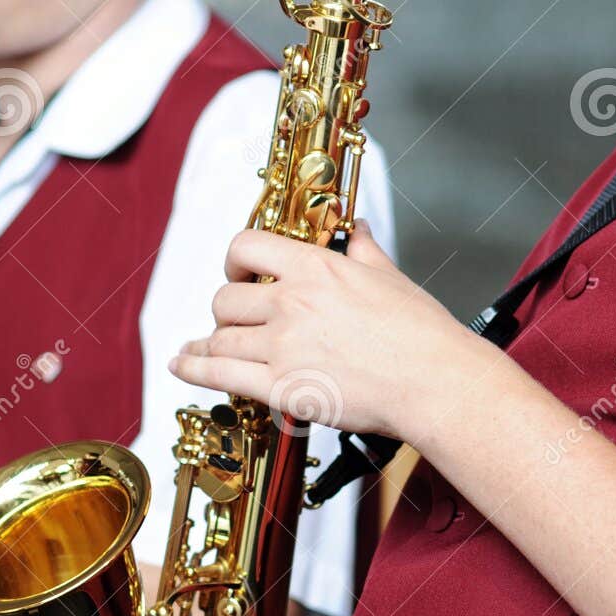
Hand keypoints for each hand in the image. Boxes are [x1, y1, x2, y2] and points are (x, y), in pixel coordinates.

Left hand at [168, 223, 497, 445]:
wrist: (434, 382)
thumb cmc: (421, 335)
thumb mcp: (390, 277)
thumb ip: (363, 250)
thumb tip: (357, 229)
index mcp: (316, 269)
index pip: (248, 247)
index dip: (235, 261)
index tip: (239, 272)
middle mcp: (292, 303)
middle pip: (226, 299)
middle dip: (225, 310)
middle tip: (233, 321)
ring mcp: (283, 346)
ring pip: (219, 338)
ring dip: (209, 344)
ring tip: (199, 348)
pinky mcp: (281, 387)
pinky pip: (220, 374)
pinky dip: (193, 369)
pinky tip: (182, 365)